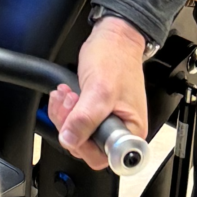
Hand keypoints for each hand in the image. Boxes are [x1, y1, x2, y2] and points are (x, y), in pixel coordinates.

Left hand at [48, 16, 148, 170]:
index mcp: (131, 130)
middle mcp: (120, 130)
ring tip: (66, 95)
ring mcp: (106, 121)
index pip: (103, 157)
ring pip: (77, 134)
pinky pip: (74, 122)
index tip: (76, 126)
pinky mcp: (94, 112)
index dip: (84, 145)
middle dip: (70, 125)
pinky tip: (65, 95)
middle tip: (70, 103)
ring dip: (64, 115)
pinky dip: (65, 110)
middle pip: (86, 146)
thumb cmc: (116, 59)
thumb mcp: (100, 90)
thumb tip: (70, 139)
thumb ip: (85, 118)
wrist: (113, 39)